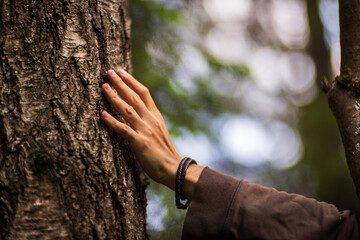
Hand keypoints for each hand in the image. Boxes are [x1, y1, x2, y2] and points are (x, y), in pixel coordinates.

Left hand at [101, 69, 203, 198]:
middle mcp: (150, 120)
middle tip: (108, 72)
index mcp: (156, 116)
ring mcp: (145, 130)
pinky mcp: (140, 143)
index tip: (121, 71)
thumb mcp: (159, 130)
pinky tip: (103, 115)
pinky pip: (124, 129)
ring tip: (104, 87)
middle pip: (134, 97)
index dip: (131, 81)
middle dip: (120, 83)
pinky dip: (113, 122)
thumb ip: (150, 119)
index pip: (143, 93)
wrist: (173, 168)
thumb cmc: (164, 151)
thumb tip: (138, 110)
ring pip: (127, 109)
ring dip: (114, 97)